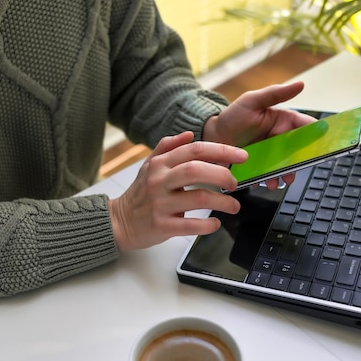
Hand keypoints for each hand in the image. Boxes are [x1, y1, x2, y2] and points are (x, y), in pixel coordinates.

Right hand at [109, 131, 247, 251]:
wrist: (119, 222)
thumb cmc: (140, 194)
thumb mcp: (149, 165)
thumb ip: (168, 147)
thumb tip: (189, 135)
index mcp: (160, 164)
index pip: (194, 150)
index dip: (221, 151)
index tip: (241, 156)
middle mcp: (159, 181)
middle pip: (196, 170)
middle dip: (222, 174)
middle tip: (234, 183)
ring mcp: (160, 204)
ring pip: (198, 198)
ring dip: (222, 202)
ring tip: (233, 206)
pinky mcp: (161, 226)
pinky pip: (191, 225)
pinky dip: (208, 225)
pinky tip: (215, 223)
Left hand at [202, 81, 315, 188]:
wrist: (212, 135)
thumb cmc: (233, 116)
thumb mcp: (252, 101)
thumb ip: (275, 93)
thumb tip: (300, 84)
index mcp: (282, 121)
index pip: (305, 127)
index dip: (316, 134)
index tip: (322, 143)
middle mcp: (279, 139)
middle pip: (298, 151)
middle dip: (300, 161)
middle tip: (296, 169)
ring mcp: (270, 154)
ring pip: (285, 166)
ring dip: (284, 174)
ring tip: (278, 181)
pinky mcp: (260, 166)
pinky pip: (269, 175)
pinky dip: (268, 180)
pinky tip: (263, 182)